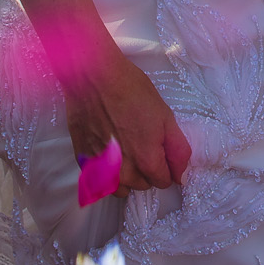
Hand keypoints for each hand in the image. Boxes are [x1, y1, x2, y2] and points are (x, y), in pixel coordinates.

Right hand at [64, 44, 192, 196]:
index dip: (165, 164)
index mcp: (147, 162)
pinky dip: (106, 171)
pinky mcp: (83, 162)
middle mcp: (123, 173)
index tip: (158, 147)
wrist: (94, 77)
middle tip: (140, 140)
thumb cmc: (132, 91)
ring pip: (121, 187)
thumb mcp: (165, 116)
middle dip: (146, 169)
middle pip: (143, 184)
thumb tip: (180, 176)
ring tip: (123, 148)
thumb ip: (178, 150)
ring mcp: (100, 170)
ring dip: (125, 175)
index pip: (164, 181)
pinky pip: (100, 181)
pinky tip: (106, 149)